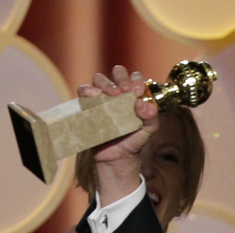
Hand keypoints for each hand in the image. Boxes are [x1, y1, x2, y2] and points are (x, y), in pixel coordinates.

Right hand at [77, 65, 157, 205]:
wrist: (117, 158)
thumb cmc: (133, 141)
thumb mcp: (148, 130)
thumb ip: (151, 117)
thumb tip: (142, 104)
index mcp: (133, 94)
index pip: (134, 77)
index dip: (136, 80)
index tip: (137, 91)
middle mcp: (117, 92)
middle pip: (117, 72)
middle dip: (121, 77)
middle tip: (125, 90)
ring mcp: (101, 98)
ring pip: (99, 78)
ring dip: (105, 83)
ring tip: (112, 94)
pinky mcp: (88, 106)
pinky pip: (83, 92)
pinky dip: (87, 90)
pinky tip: (93, 96)